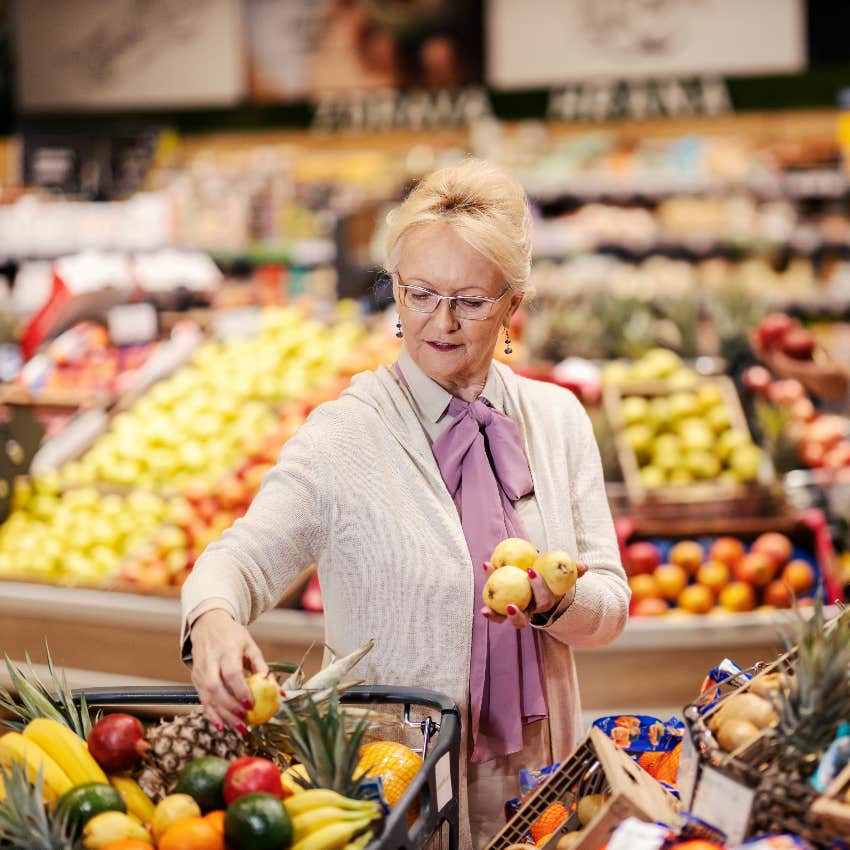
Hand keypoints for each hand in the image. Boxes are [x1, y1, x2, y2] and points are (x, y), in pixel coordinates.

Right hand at [189, 609, 268, 731]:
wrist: (208, 625)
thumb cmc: (233, 636)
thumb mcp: (250, 646)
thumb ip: (262, 668)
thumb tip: (279, 692)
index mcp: (227, 649)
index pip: (231, 673)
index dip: (240, 690)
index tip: (251, 704)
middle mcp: (210, 660)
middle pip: (216, 688)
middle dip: (230, 707)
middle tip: (246, 720)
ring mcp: (200, 670)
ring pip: (207, 696)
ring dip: (223, 715)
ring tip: (239, 728)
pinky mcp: (195, 678)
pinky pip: (202, 699)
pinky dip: (212, 714)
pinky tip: (222, 727)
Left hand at [480, 562, 587, 627]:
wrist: (540, 588)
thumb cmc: (552, 580)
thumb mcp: (563, 576)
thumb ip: (573, 571)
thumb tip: (584, 566)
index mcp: (544, 604)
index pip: (543, 599)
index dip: (538, 586)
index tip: (530, 570)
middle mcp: (528, 612)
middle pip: (522, 620)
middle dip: (516, 615)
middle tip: (509, 604)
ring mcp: (514, 612)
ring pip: (504, 620)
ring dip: (495, 616)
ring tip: (485, 611)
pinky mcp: (500, 608)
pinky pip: (493, 607)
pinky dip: (486, 599)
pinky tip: (484, 569)